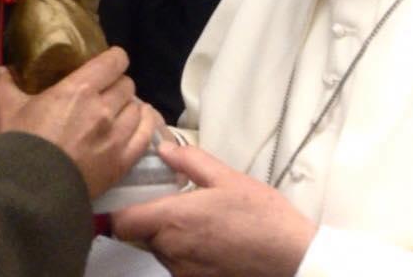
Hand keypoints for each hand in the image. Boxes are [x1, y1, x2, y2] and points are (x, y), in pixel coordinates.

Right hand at [0, 46, 155, 197]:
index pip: (115, 61)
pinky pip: (145, 135)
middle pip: (127, 85)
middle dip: (118, 85)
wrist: (27, 192)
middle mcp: (104, 108)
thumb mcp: (7, 109)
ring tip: (120, 111)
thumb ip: (5, 85)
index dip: (114, 59)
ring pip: (138, 109)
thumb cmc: (20, 144)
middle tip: (106, 92)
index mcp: (80, 88)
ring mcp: (117, 136)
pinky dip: (144, 125)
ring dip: (129, 107)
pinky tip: (138, 124)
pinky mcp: (123, 161)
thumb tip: (1, 71)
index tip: (108, 63)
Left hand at [112, 142, 316, 276]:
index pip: (121, 223)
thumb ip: (189, 161)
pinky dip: (183, 251)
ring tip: (195, 218)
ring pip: (159, 251)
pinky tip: (208, 238)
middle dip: (148, 217)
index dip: (119, 210)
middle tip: (169, 200)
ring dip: (167, 235)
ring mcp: (184, 273)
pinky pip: (177, 265)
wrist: (293, 259)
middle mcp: (172, 251)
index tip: (128, 195)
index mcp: (174, 220)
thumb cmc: (260, 214)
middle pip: (139, 236)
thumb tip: (162, 148)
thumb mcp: (226, 177)